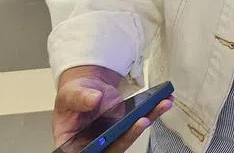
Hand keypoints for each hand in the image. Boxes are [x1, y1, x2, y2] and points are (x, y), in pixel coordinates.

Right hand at [53, 66, 172, 152]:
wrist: (88, 86)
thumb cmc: (74, 95)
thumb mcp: (71, 93)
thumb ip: (79, 98)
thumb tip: (93, 100)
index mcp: (73, 142)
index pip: (85, 152)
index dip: (99, 150)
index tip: (111, 141)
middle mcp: (94, 143)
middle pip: (113, 146)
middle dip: (129, 135)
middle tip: (142, 121)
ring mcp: (112, 136)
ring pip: (130, 134)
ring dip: (147, 120)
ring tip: (161, 105)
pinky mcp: (125, 126)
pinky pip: (140, 122)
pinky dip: (153, 111)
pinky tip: (163, 101)